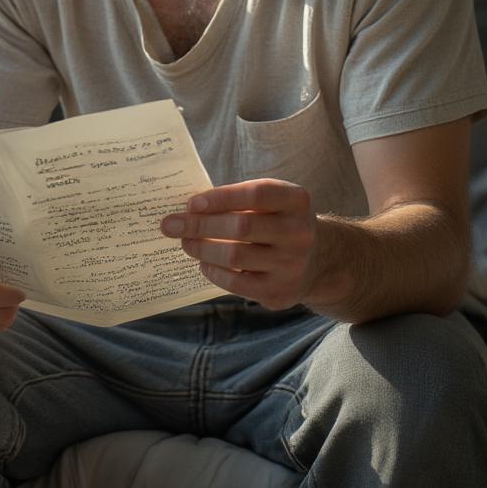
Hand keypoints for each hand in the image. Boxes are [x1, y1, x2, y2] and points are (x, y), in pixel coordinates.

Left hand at [160, 179, 317, 310]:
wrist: (316, 260)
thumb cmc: (278, 221)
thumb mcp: (271, 201)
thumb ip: (238, 200)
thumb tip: (189, 210)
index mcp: (297, 201)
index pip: (256, 195)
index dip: (221, 198)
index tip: (192, 203)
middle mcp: (299, 233)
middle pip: (242, 227)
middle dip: (200, 225)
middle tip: (171, 225)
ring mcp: (291, 265)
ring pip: (235, 256)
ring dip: (202, 248)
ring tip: (185, 242)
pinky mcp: (280, 292)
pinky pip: (237, 283)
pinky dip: (214, 271)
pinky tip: (203, 262)